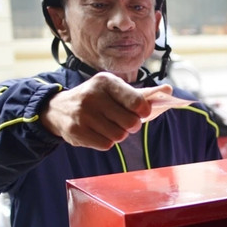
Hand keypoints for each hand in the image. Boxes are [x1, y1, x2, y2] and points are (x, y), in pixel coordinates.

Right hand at [40, 72, 161, 150]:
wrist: (58, 109)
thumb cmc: (97, 99)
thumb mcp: (115, 90)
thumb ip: (142, 93)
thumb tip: (169, 91)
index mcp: (106, 82)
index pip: (138, 102)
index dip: (143, 112)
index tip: (139, 112)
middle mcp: (93, 95)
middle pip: (131, 123)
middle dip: (131, 125)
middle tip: (122, 121)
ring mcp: (83, 114)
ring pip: (119, 136)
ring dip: (118, 134)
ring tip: (107, 125)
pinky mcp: (77, 131)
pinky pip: (106, 145)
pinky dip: (105, 142)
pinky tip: (96, 132)